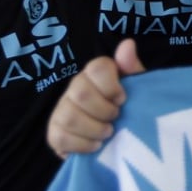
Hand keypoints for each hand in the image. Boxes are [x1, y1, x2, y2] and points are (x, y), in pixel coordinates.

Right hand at [47, 39, 145, 156]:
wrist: (114, 143)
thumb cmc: (126, 112)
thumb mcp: (137, 91)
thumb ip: (132, 69)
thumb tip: (128, 44)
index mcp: (94, 75)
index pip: (97, 67)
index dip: (112, 86)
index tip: (122, 99)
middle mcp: (74, 88)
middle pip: (81, 92)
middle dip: (104, 110)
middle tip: (116, 118)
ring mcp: (61, 111)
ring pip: (70, 116)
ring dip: (94, 129)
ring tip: (108, 133)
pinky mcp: (54, 134)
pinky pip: (62, 137)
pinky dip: (83, 145)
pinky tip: (96, 146)